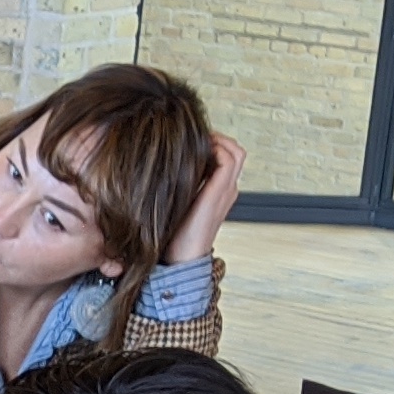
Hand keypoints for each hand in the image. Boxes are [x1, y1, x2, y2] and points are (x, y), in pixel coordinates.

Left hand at [170, 132, 248, 264]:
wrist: (181, 257)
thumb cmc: (173, 234)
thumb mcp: (176, 202)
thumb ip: (176, 186)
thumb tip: (158, 167)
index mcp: (218, 191)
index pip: (225, 157)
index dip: (210, 144)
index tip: (189, 141)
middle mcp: (227, 188)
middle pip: (234, 150)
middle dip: (215, 138)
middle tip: (194, 137)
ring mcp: (226, 189)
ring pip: (235, 152)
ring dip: (217, 140)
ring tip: (196, 141)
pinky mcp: (221, 191)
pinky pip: (228, 159)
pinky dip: (215, 149)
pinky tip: (195, 152)